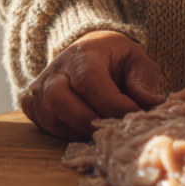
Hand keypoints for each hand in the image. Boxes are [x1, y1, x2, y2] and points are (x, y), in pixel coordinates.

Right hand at [20, 30, 164, 141]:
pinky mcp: (33, 105)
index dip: (110, 104)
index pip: (88, 81)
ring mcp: (40, 88)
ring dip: (79, 132)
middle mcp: (56, 70)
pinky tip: (87, 133)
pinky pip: (46, 126)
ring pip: (51, 117)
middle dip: (89, 122)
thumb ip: (142, 82)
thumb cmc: (115, 58)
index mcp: (82, 54)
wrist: (87, 51)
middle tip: (114, 131)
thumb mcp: (136, 60)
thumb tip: (150, 106)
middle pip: (60, 100)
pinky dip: (68, 135)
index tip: (133, 117)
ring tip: (104, 134)